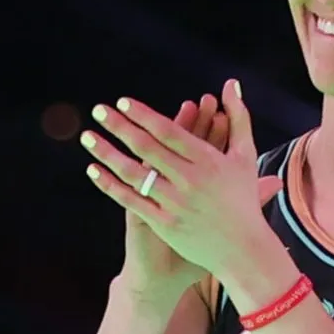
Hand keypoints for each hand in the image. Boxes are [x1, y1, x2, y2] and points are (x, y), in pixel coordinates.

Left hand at [82, 79, 281, 278]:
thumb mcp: (245, 155)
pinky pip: (131, 201)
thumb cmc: (243, 199)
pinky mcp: (164, 224)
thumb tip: (230, 83)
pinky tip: (93, 171)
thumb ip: (238, 118)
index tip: (124, 102)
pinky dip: (110, 185)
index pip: (170, 132)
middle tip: (99, 110)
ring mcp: (175, 203)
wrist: (243, 250)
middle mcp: (190, 180)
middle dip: (120, 126)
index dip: (144, 116)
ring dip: (107, 153)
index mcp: (209, 160)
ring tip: (87, 137)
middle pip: (148, 148)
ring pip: (134, 174)